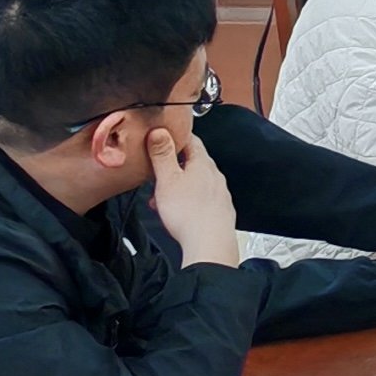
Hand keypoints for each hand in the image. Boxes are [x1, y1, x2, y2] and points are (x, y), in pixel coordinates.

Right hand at [147, 125, 241, 267]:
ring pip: (195, 182)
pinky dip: (186, 200)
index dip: (176, 137)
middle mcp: (215, 176)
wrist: (210, 244)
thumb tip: (159, 131)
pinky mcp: (220, 210)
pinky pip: (200, 199)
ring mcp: (219, 193)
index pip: (191, 140)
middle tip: (155, 173)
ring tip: (159, 198)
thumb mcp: (167, 179)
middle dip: (172, 166)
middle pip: (192, 162)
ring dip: (176, 186)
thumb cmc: (188, 213)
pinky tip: (175, 212)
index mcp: (203, 164)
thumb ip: (163, 154)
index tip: (162, 138)